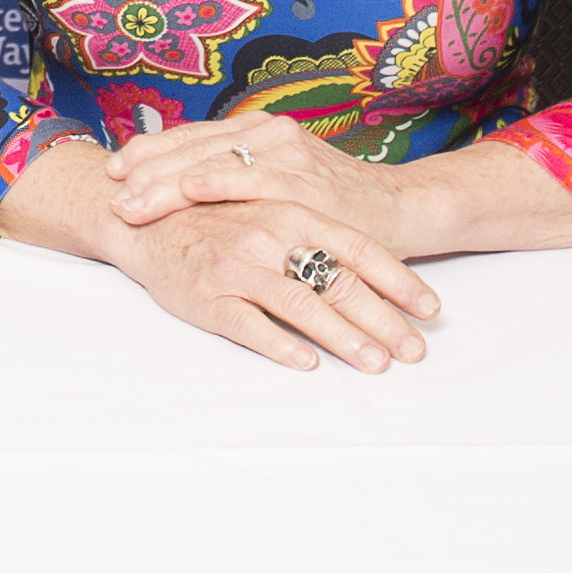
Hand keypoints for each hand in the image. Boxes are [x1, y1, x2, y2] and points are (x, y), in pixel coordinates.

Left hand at [102, 105, 420, 254]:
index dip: (148, 153)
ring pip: (209, 163)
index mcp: (258, 131)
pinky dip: (215, 183)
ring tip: (130, 205)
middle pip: (190, 148)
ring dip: (164, 185)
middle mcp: (268, 134)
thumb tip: (180, 191)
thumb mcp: (280, 185)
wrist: (403, 209)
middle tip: (110, 194)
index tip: (113, 173)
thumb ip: (240, 182)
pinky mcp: (304, 182)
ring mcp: (286, 155)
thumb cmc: (335, 205)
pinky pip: (250, 180)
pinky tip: (185, 190)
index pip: (189, 138)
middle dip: (144, 172)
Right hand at [105, 183, 441, 372]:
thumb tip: (370, 275)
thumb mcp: (269, 211)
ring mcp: (238, 265)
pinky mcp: (207, 294)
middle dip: (384, 319)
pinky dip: (279, 344)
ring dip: (344, 337)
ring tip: (375, 362)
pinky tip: (307, 362)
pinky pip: (249, 324)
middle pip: (339, 281)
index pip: (358, 247)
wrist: (141, 218)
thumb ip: (314, 235)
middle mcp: (269, 234)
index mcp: (292, 210)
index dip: (398, 279)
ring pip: (302, 304)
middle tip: (414, 350)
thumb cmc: (213, 218)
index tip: (430, 309)